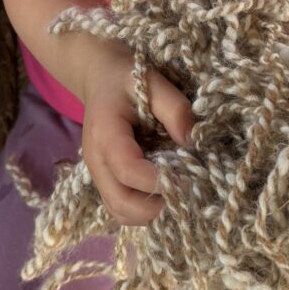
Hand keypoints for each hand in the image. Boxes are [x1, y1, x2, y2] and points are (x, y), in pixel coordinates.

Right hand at [80, 41, 192, 226]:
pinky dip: (142, 209)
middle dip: (155, 206)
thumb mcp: (153, 82)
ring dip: (149, 213)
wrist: (99, 76)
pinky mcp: (105, 180)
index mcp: (105, 134)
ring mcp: (98, 174)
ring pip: (119, 212)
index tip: (190, 176)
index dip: (160, 180)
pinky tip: (162, 193)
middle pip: (120, 203)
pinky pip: (121, 207)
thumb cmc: (126, 77)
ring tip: (175, 194)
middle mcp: (96, 161)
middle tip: (185, 192)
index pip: (129, 170)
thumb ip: (175, 109)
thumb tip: (192, 143)